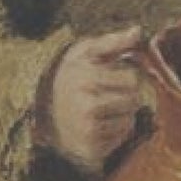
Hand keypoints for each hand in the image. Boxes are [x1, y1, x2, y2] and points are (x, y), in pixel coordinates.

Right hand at [44, 27, 144, 172]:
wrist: (42, 110)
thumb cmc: (72, 75)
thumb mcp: (87, 52)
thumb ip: (114, 41)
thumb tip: (138, 31)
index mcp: (86, 79)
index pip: (132, 80)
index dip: (128, 75)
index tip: (115, 75)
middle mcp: (86, 107)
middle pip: (134, 100)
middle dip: (128, 95)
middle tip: (111, 92)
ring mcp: (88, 130)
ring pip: (130, 120)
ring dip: (123, 113)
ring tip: (104, 107)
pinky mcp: (90, 149)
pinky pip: (121, 138)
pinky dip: (117, 130)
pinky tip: (100, 122)